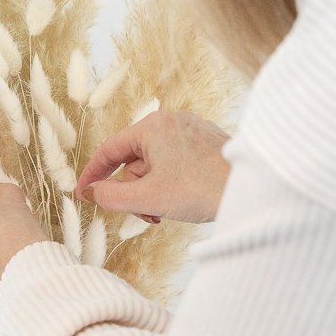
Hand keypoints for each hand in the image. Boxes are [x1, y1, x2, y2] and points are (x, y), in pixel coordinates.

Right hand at [74, 110, 231, 224]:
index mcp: (153, 126)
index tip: (83, 193)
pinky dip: (170, 185)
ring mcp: (191, 131)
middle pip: (134, 160)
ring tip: (166, 212)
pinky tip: (182, 202)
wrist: (253, 189)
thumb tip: (91, 193)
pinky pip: (175, 163)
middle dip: (134, 191)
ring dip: (153, 191)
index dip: (93, 174)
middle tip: (145, 214)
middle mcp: (171, 121)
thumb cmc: (202, 189)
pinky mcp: (207, 144)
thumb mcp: (148, 198)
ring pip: (155, 165)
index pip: (110, 150)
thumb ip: (111, 197)